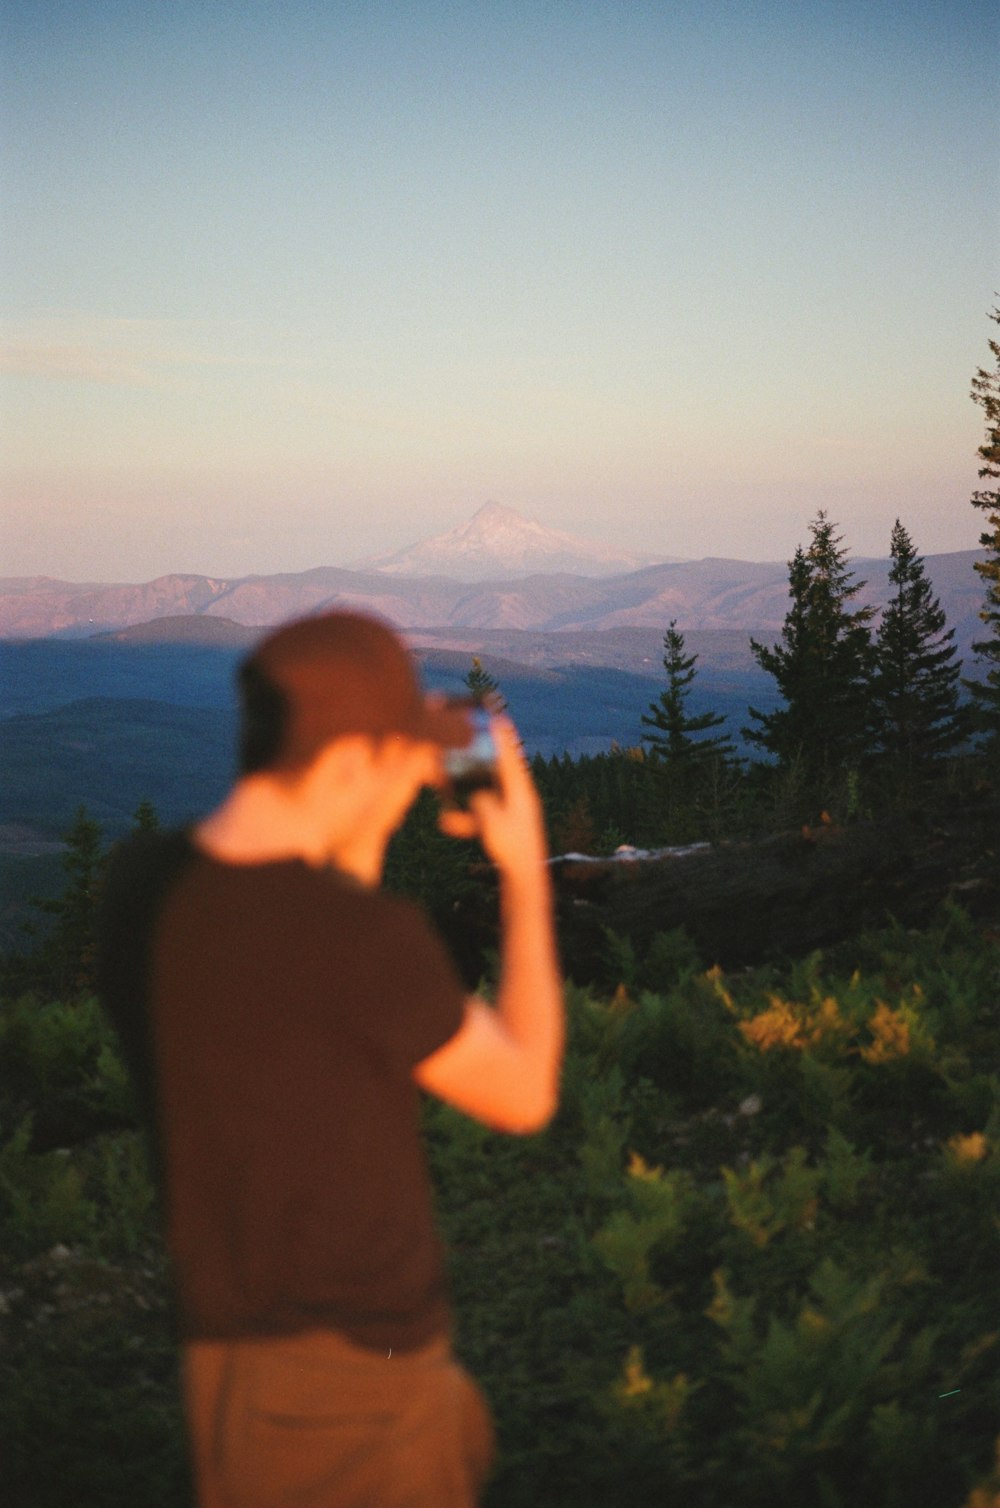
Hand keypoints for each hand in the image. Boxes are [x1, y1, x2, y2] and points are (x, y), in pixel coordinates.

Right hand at [438, 716, 548, 876]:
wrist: (524, 880)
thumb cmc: (512, 851)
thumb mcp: (493, 824)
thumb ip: (484, 805)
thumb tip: (477, 796)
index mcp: (521, 793)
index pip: (510, 758)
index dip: (503, 738)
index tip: (498, 717)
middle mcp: (518, 799)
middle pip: (496, 771)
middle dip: (480, 760)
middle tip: (470, 740)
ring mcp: (511, 812)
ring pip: (486, 794)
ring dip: (466, 792)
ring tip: (446, 783)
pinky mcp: (504, 826)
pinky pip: (481, 815)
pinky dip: (465, 818)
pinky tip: (444, 823)